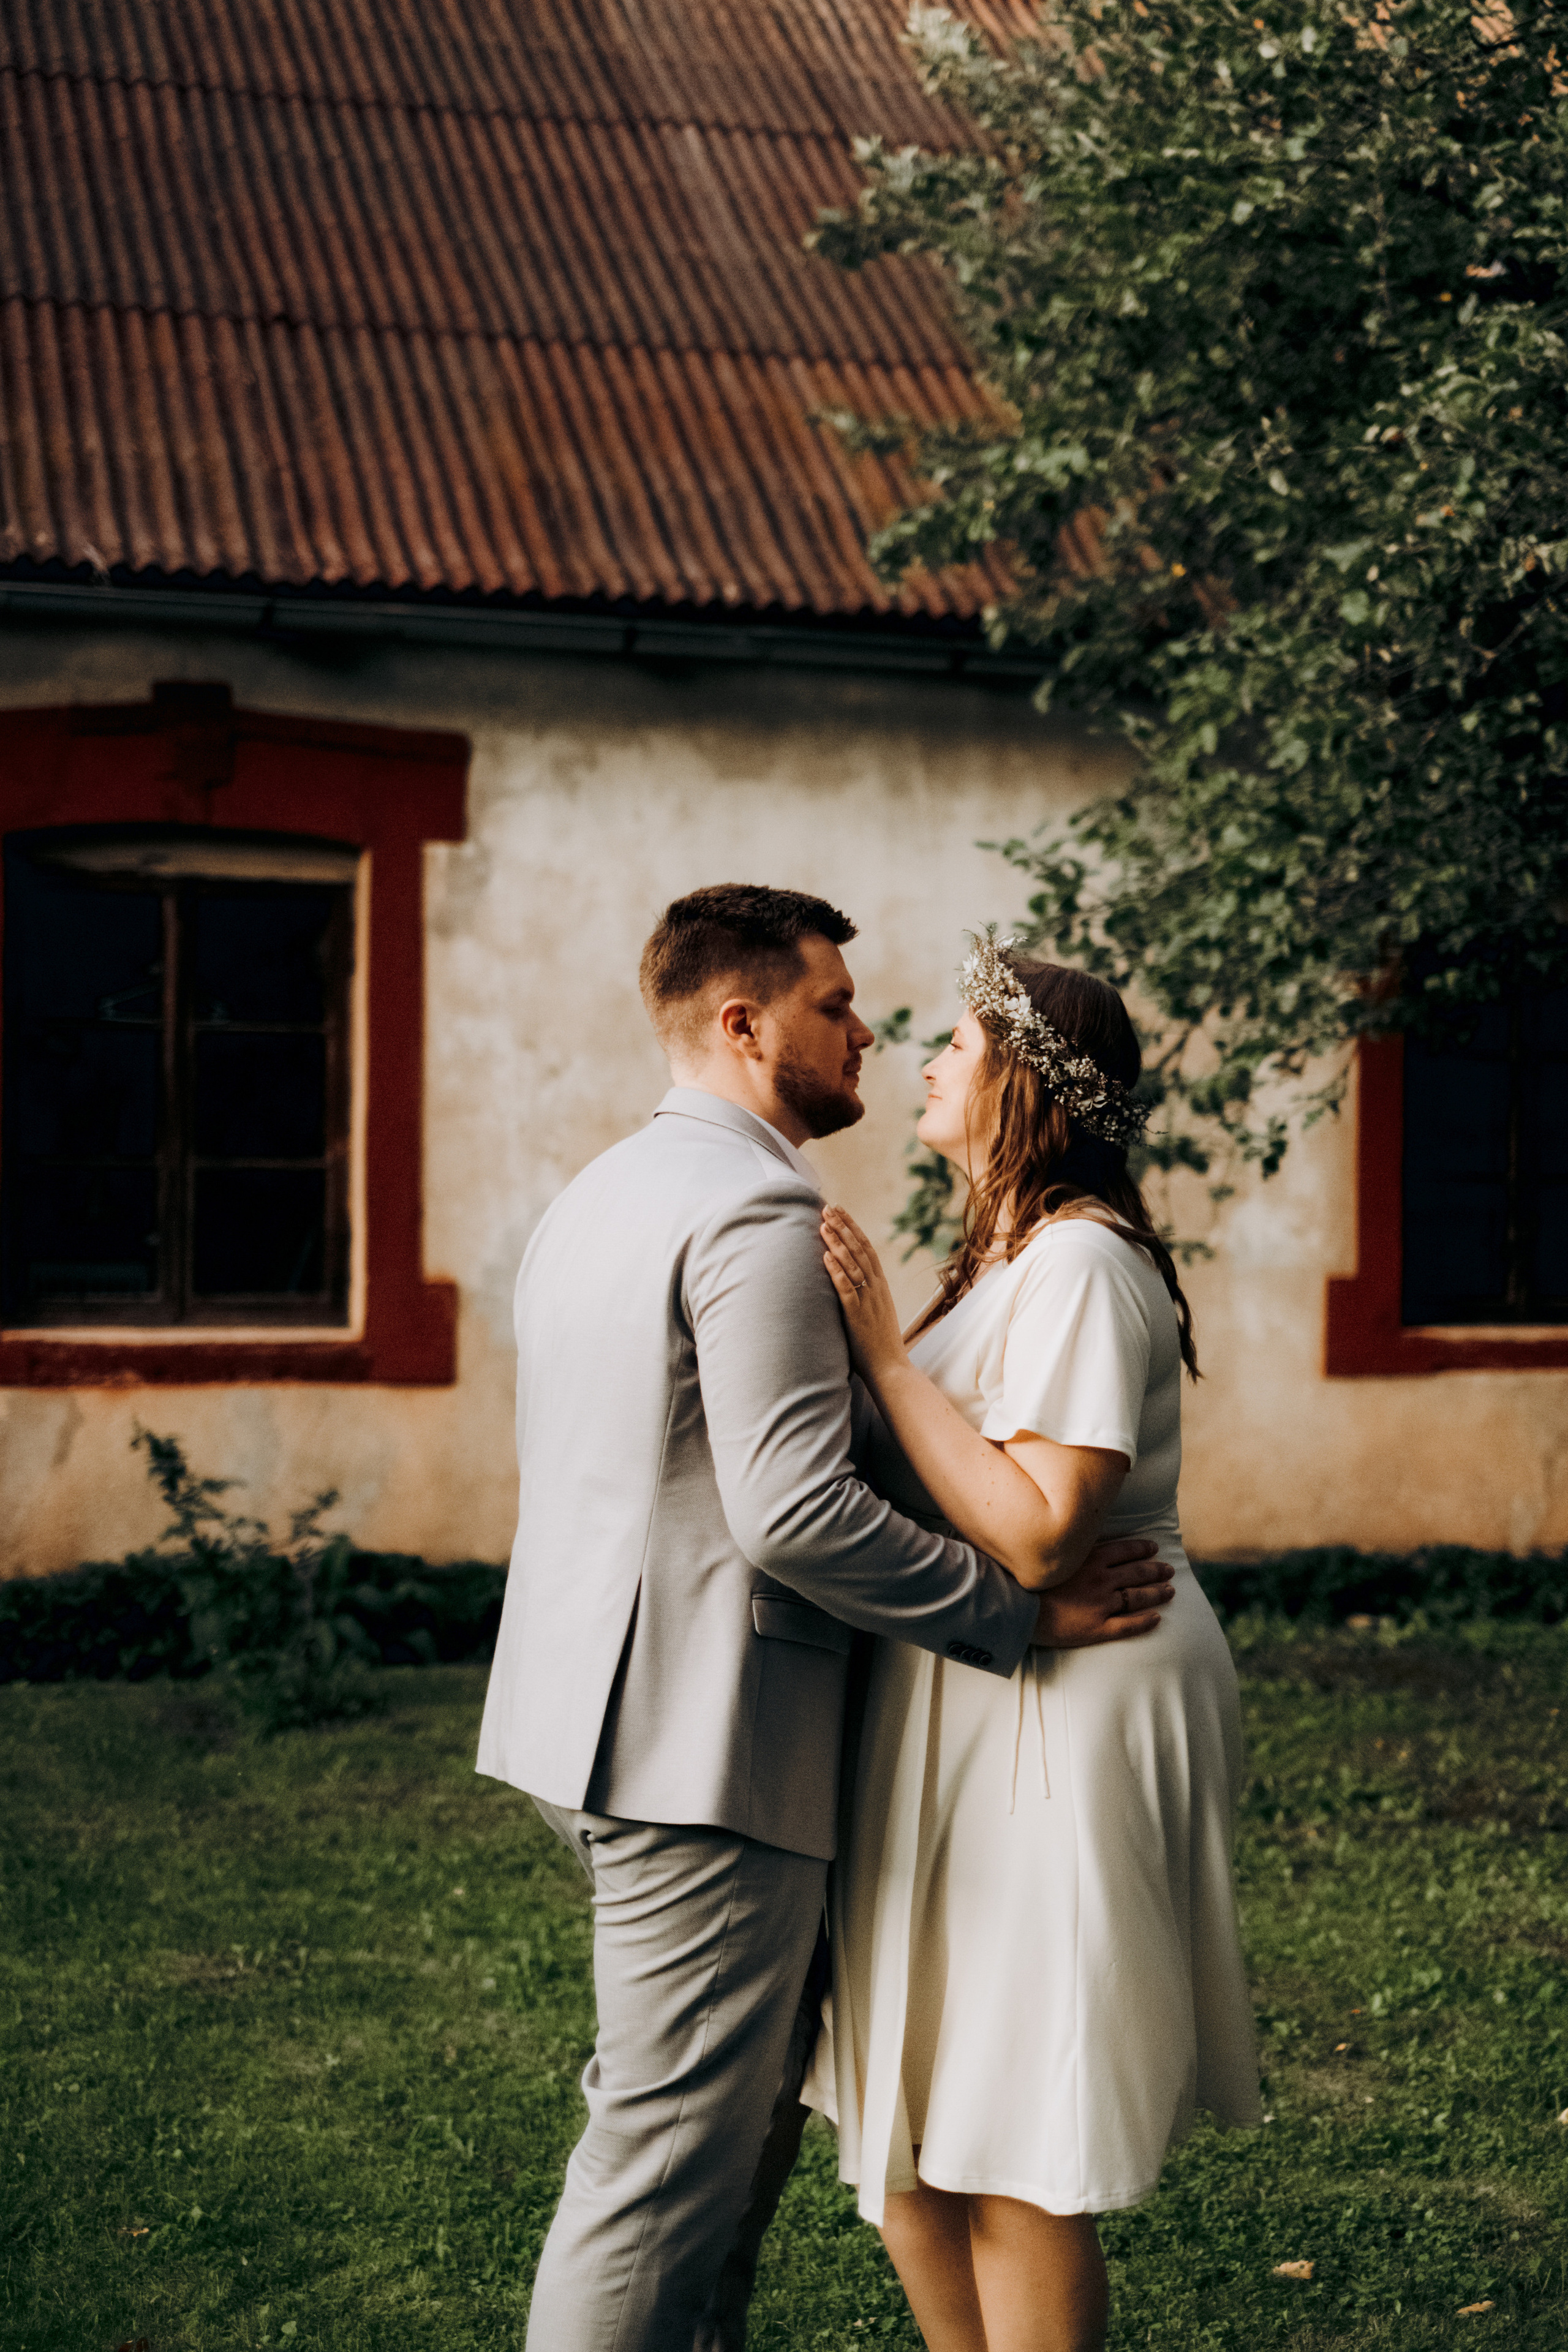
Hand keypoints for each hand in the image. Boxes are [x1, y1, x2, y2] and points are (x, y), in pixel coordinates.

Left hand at [821, 1205, 905, 1382]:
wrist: (891, 1368)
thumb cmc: (879, 1344)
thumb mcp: (875, 1312)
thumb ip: (865, 1294)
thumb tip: (849, 1281)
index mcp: (881, 1286)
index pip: (867, 1249)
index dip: (853, 1228)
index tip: (840, 1211)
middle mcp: (876, 1288)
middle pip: (859, 1250)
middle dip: (843, 1227)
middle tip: (828, 1208)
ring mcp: (868, 1301)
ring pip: (852, 1265)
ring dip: (837, 1243)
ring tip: (823, 1225)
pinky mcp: (857, 1316)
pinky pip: (846, 1289)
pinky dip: (836, 1271)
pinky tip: (825, 1257)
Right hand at [1031, 1535, 1173, 1648]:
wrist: (1016, 1608)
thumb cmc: (1027, 1578)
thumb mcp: (1050, 1554)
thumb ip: (1069, 1549)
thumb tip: (1076, 1539)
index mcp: (1090, 1559)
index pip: (1124, 1550)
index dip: (1142, 1549)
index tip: (1153, 1548)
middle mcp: (1101, 1579)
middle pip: (1136, 1573)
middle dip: (1156, 1570)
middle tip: (1169, 1570)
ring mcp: (1101, 1604)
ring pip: (1137, 1597)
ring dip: (1156, 1593)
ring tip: (1170, 1591)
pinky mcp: (1097, 1628)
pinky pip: (1128, 1625)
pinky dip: (1145, 1622)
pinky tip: (1157, 1619)